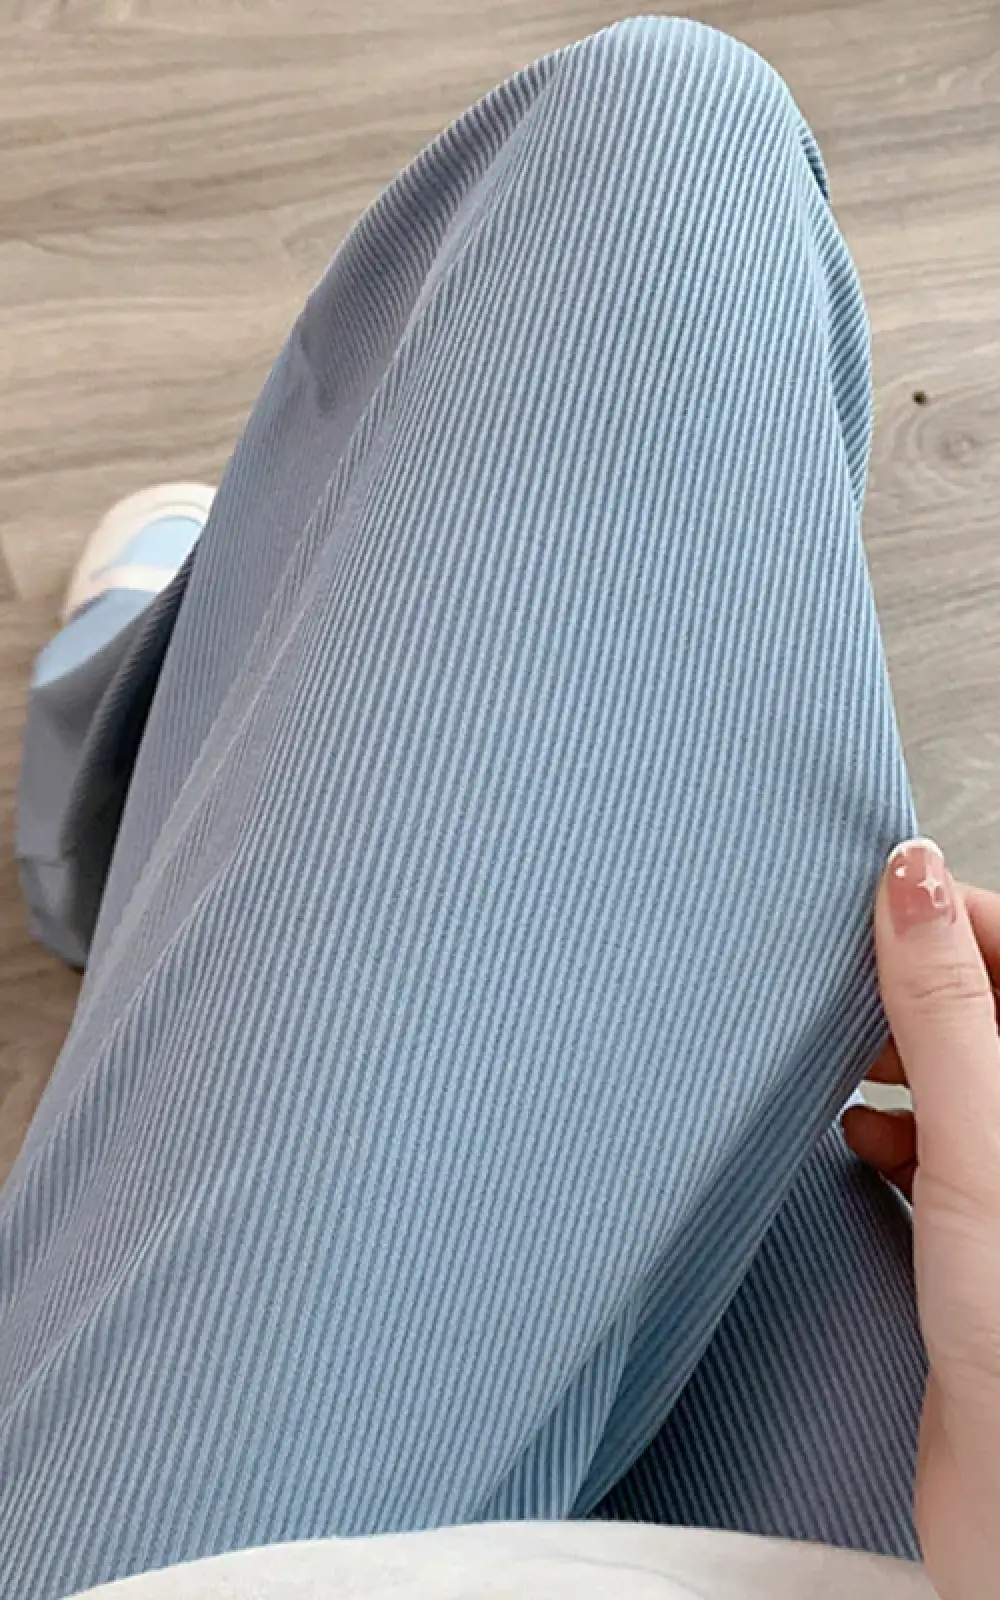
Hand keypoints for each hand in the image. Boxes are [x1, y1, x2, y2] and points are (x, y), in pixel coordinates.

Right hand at [843, 838, 999, 1599]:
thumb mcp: (978, 1141)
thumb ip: (945, 1003)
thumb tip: (911, 875)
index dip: (941, 916)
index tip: (866, 913)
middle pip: (978, 999)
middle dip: (908, 991)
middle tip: (847, 1005)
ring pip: (951, 1065)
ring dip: (894, 1058)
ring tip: (847, 1076)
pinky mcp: (981, 1224)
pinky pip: (935, 1133)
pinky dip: (892, 1124)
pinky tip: (860, 1145)